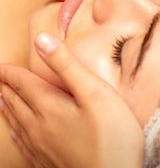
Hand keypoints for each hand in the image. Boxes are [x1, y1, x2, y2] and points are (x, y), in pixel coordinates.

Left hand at [0, 33, 143, 167]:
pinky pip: (22, 143)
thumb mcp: (94, 92)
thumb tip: (42, 40)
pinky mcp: (49, 163)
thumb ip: (67, 65)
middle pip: (16, 101)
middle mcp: (39, 127)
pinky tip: (14, 131)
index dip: (9, 72)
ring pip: (16, 121)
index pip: (22, 83)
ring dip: (6, 106)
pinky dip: (14, 131)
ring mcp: (42, 147)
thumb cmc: (112, 136)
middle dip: (5, 86)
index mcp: (49, 106)